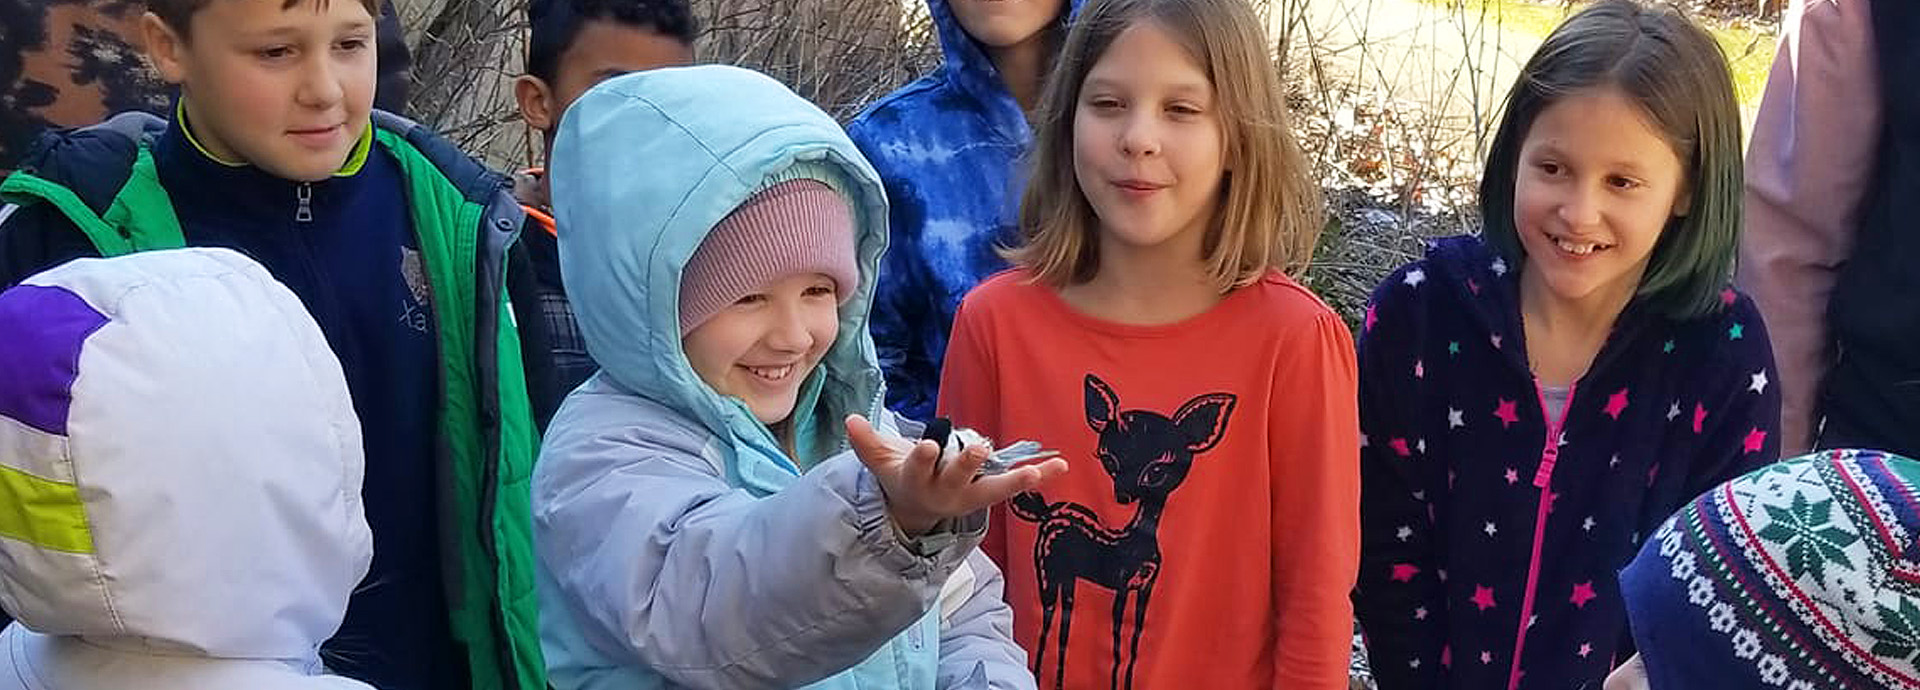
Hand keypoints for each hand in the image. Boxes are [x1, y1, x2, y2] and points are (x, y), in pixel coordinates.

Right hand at [845, 414, 1067, 534]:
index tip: (929, 446)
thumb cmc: (901, 477)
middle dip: (967, 465)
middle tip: (978, 449)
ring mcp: (971, 495)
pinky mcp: (990, 492)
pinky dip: (1038, 476)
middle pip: (958, 479)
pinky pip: (1015, 484)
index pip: (919, 469)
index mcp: (918, 481)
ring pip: (993, 489)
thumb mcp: (882, 463)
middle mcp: (946, 491)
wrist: (918, 511)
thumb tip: (850, 420)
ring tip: (1034, 471)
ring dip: (1014, 480)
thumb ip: (868, 444)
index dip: (924, 458)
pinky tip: (1061, 466)